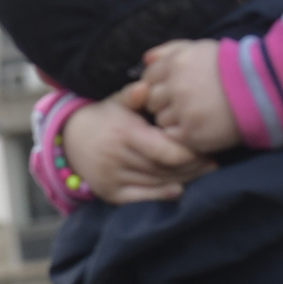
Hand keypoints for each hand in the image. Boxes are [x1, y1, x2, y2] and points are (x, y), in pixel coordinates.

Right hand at [57, 91, 213, 203]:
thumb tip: (146, 87)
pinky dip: (162, 194)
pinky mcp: (110, 193)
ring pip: (157, 182)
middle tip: (213, 162)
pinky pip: (142, 197)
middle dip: (193, 167)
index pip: (166, 151)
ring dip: (183, 179)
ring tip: (203, 172)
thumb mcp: (115, 101)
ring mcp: (113, 178)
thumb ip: (132, 94)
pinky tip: (179, 188)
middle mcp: (118, 158)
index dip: (191, 152)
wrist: (69, 140)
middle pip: (166, 168)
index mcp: (124, 134)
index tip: (207, 147)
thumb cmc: (102, 117)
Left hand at [141, 41, 241, 153]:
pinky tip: (199, 125)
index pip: (149, 77)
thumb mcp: (203, 49)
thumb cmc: (232, 68)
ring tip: (197, 113)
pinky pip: (172, 136)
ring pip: (161, 120)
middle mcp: (177, 87)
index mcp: (177, 64)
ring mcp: (184, 111)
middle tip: (187, 102)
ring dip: (173, 119)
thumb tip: (145, 59)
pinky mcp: (192, 133)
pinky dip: (182, 133)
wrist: (266, 90)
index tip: (175, 88)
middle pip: (152, 100)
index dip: (160, 84)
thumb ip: (171, 50)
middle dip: (164, 102)